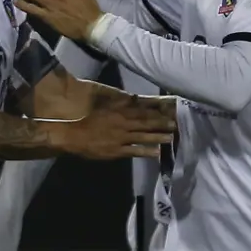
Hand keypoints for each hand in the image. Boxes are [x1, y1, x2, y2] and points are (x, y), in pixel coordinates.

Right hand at [51, 96, 174, 159]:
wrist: (75, 136)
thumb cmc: (90, 121)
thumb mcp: (106, 108)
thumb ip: (121, 103)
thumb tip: (136, 98)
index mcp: (119, 113)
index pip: (142, 112)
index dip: (156, 112)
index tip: (168, 112)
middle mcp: (123, 124)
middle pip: (145, 124)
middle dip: (161, 124)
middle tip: (175, 124)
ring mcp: (121, 139)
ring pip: (143, 137)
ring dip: (158, 137)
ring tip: (171, 138)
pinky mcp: (117, 151)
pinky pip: (135, 151)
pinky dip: (146, 151)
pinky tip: (157, 152)